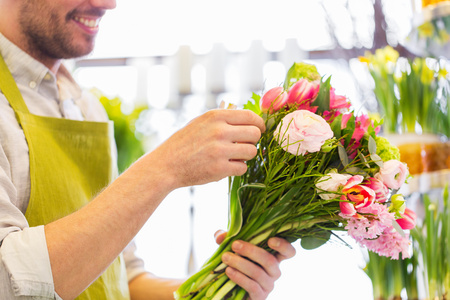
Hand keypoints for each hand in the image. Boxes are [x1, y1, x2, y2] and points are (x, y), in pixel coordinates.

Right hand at [150, 109, 264, 189]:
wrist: (166, 164)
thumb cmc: (185, 143)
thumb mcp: (201, 123)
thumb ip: (223, 120)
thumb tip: (251, 120)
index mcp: (215, 116)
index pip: (250, 116)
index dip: (259, 124)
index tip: (259, 130)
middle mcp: (219, 131)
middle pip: (255, 134)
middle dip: (252, 140)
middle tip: (243, 145)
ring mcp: (220, 150)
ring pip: (252, 152)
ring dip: (245, 156)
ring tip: (233, 156)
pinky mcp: (220, 169)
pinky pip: (243, 168)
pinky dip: (237, 168)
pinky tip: (226, 166)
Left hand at [214, 230, 295, 299]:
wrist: (229, 287)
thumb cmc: (237, 261)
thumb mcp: (233, 247)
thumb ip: (227, 238)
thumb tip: (220, 236)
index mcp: (274, 257)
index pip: (288, 252)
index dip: (283, 245)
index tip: (270, 240)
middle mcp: (274, 271)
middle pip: (270, 260)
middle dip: (251, 251)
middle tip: (234, 245)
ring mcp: (268, 285)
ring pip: (258, 273)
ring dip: (240, 263)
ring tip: (225, 257)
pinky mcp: (260, 296)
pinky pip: (252, 286)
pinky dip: (239, 277)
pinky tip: (228, 271)